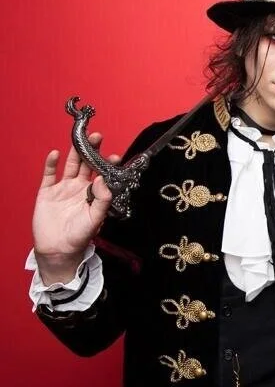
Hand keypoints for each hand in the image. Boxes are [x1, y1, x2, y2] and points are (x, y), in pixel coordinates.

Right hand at [32, 132, 119, 284]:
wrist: (58, 249)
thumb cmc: (80, 236)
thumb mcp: (96, 218)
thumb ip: (102, 199)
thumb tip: (102, 179)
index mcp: (94, 193)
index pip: (103, 173)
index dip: (108, 164)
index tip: (114, 155)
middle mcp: (80, 187)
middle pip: (87, 164)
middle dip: (92, 150)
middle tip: (97, 136)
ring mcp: (63, 188)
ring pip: (71, 165)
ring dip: (75, 152)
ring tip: (80, 139)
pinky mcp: (47, 192)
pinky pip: (49, 175)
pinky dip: (51, 164)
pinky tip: (55, 154)